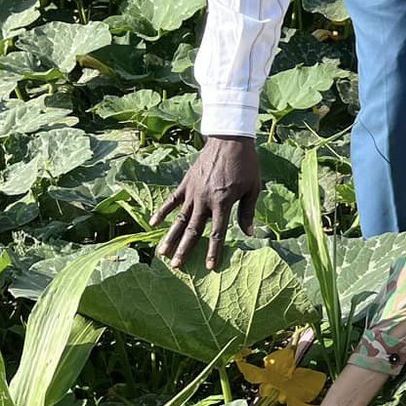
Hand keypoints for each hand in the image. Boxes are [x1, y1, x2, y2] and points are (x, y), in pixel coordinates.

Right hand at [153, 136, 262, 270]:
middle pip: (193, 230)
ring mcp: (193, 191)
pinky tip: (153, 223)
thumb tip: (249, 233)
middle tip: (176, 266)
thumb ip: (247, 212)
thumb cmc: (245, 164)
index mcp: (223, 202)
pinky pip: (172, 200)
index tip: (208, 266)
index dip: (213, 251)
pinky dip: (162, 211)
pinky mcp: (186, 183)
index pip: (217, 233)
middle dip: (185, 250)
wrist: (229, 139)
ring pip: (180, 219)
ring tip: (162, 252)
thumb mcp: (252, 188)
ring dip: (170, 236)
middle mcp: (205, 200)